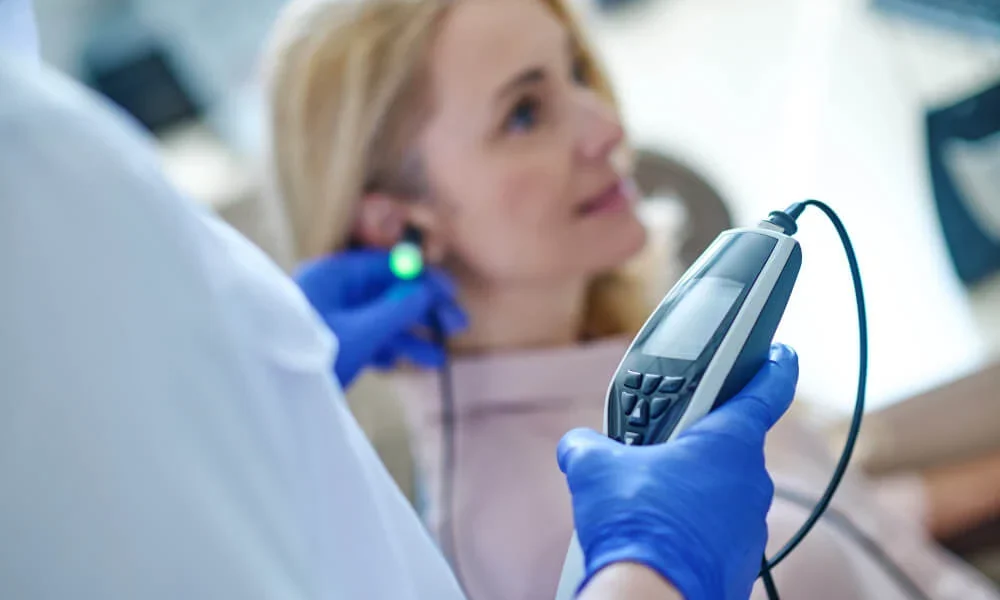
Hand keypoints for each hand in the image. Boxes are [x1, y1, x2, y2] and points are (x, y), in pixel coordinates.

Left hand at [295, 249, 466, 387]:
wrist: (273, 396)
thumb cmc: (311, 355)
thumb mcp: (362, 331)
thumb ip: (397, 309)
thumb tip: (427, 292)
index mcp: (333, 276)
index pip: (386, 266)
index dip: (422, 279)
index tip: (451, 294)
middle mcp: (332, 292)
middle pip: (388, 293)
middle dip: (423, 311)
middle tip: (457, 326)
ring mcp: (330, 319)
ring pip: (380, 320)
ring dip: (411, 337)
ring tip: (439, 359)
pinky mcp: (330, 344)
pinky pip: (366, 339)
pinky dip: (388, 350)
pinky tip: (404, 364)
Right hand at [558, 344, 798, 599]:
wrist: (651, 598)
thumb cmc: (635, 525)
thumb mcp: (594, 469)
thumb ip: (587, 445)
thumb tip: (577, 445)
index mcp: (729, 443)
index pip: (767, 391)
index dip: (775, 367)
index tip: (782, 354)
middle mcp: (750, 482)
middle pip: (732, 445)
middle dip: (700, 441)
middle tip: (663, 442)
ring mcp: (750, 526)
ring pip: (725, 491)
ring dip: (696, 488)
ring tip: (650, 497)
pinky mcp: (742, 563)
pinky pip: (720, 531)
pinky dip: (696, 527)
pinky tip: (660, 533)